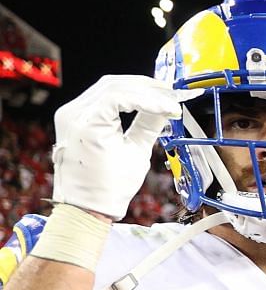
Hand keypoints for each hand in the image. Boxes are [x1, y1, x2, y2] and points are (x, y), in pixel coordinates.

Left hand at [52, 76, 186, 221]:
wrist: (84, 205)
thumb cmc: (108, 187)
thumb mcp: (137, 153)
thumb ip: (151, 124)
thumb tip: (166, 108)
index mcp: (87, 125)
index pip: (121, 96)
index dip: (151, 98)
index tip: (171, 106)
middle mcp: (73, 114)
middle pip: (112, 85)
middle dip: (145, 87)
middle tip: (170, 94)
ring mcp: (69, 114)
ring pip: (105, 87)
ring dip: (134, 88)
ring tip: (159, 95)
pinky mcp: (72, 117)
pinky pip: (98, 97)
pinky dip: (121, 96)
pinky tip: (139, 100)